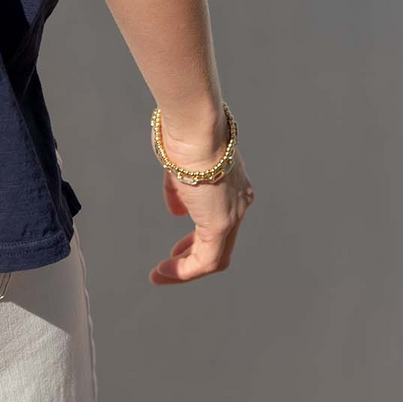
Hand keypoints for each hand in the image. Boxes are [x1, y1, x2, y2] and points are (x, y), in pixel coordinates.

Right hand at [148, 116, 254, 285]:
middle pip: (221, 240)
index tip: (179, 235)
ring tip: (163, 273)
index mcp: (232, 182)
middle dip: (194, 250)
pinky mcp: (221, 225)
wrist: (196, 128)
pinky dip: (184, 270)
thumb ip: (179, 190)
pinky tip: (164, 272)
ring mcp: (233, 215)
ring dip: (187, 267)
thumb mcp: (179, 164)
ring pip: (215, 255)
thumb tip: (176, 211)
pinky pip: (205, 261)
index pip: (220, 215)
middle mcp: (239, 201)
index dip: (199, 228)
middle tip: (175, 257)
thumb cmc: (183, 135)